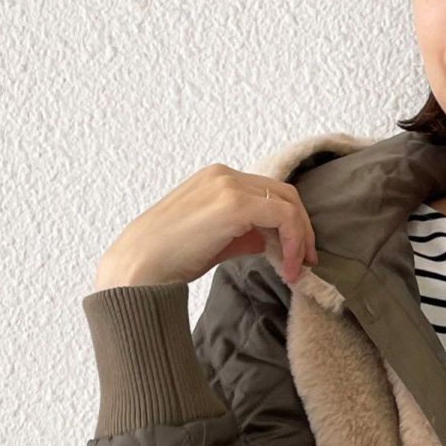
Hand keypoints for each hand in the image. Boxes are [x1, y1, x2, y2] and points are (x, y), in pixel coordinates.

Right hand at [93, 163, 320, 291]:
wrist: (139, 267)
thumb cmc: (168, 258)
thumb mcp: (215, 241)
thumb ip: (245, 235)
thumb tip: (271, 242)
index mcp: (216, 179)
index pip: (268, 194)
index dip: (291, 224)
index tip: (297, 256)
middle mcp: (223, 175)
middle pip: (284, 194)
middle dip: (302, 229)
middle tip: (306, 262)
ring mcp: (228, 185)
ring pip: (288, 203)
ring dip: (300, 238)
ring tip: (296, 270)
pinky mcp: (234, 204)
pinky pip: (284, 217)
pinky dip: (294, 242)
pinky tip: (288, 267)